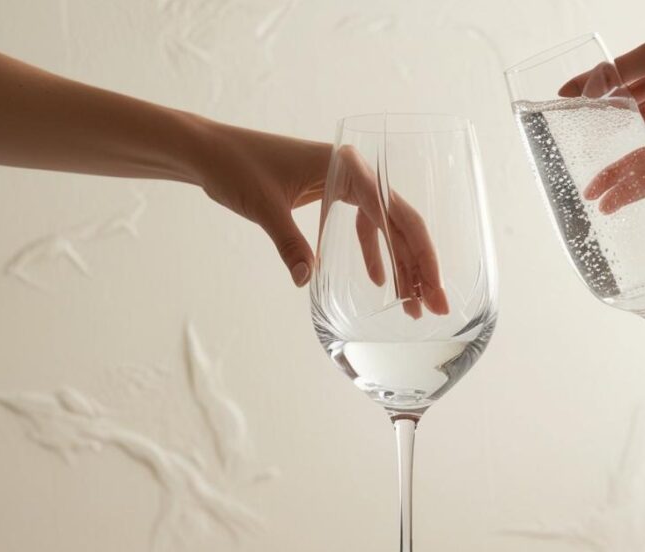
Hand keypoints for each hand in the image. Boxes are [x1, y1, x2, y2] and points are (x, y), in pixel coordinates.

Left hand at [197, 123, 445, 315]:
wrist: (209, 152)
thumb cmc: (235, 167)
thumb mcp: (264, 207)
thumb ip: (289, 244)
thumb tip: (306, 282)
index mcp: (346, 166)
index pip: (396, 213)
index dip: (418, 253)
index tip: (431, 287)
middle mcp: (353, 171)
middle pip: (400, 222)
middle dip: (419, 266)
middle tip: (435, 306)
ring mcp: (344, 182)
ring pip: (385, 227)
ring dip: (400, 264)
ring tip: (412, 304)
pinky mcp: (330, 193)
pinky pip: (362, 226)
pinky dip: (372, 253)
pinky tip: (378, 282)